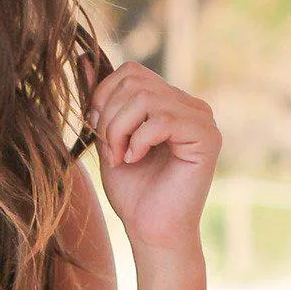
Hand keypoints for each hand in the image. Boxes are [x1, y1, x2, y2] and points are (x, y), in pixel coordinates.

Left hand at [85, 61, 220, 261]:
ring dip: (120, 130)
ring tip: (121, 157)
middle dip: (109, 116)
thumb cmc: (133, 192)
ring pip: (145, 98)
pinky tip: (136, 159)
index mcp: (169, 102)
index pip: (131, 72)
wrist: (152, 231)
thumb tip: (83, 58)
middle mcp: (189, 104)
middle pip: (135, 81)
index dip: (104, 96)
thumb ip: (100, 102)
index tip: (98, 133)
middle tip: (110, 150)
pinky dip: (139, 139)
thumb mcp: (107, 140)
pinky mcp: (207, 137)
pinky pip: (163, 119)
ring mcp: (202, 118)